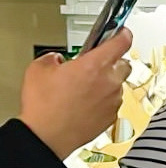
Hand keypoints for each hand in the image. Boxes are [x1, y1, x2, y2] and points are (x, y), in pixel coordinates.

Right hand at [20, 28, 131, 158]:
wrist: (47, 136)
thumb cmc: (44, 106)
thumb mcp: (39, 69)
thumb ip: (52, 58)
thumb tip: (56, 59)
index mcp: (95, 65)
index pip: (121, 42)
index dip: (123, 34)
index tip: (122, 32)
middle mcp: (109, 82)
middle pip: (124, 64)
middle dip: (112, 62)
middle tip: (95, 65)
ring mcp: (113, 100)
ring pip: (117, 85)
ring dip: (106, 83)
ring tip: (83, 89)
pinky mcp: (112, 116)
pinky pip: (112, 102)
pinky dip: (103, 100)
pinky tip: (85, 104)